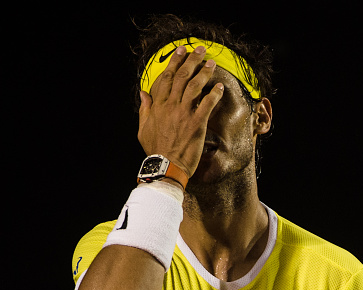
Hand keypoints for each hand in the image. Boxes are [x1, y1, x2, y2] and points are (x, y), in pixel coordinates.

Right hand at [137, 46, 223, 177]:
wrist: (166, 166)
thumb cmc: (156, 150)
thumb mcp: (143, 128)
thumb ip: (145, 109)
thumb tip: (143, 94)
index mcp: (158, 106)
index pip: (166, 78)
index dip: (174, 63)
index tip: (180, 52)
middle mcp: (170, 106)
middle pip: (181, 77)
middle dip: (191, 60)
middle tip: (199, 50)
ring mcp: (184, 113)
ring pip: (195, 86)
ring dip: (204, 72)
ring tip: (211, 63)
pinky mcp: (197, 123)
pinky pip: (207, 103)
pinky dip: (214, 93)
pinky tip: (219, 86)